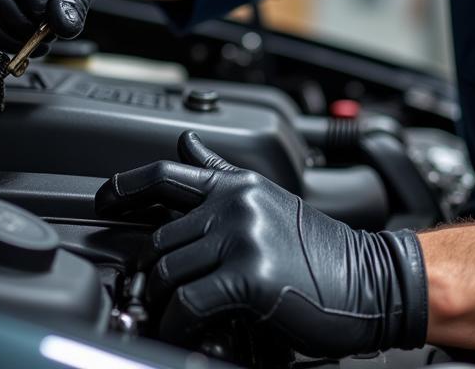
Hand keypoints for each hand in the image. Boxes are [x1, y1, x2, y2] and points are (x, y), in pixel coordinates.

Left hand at [95, 131, 427, 355]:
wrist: (372, 280)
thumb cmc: (322, 249)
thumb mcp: (268, 199)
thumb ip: (222, 175)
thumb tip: (188, 143)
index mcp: (238, 185)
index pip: (168, 172)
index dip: (126, 185)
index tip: (102, 198)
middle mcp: (235, 204)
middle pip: (160, 237)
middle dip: (149, 272)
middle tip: (148, 295)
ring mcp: (241, 237)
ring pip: (168, 271)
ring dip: (161, 303)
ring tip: (168, 318)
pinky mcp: (249, 276)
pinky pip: (188, 304)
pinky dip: (177, 324)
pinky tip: (184, 332)